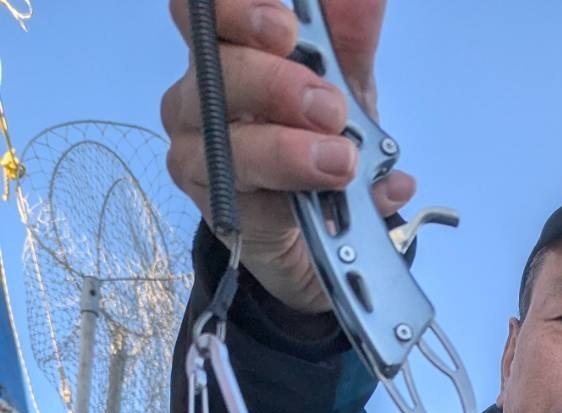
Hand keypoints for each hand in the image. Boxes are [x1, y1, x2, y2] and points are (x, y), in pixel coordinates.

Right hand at [162, 0, 415, 313]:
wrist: (322, 225)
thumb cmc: (317, 136)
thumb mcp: (344, 82)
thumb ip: (349, 36)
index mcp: (226, 49)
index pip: (207, 12)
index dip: (238, 12)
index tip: (288, 29)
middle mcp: (198, 93)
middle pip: (216, 72)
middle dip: (276, 85)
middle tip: (329, 108)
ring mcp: (196, 150)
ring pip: (225, 142)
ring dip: (285, 150)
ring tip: (338, 161)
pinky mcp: (211, 203)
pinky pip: (244, 198)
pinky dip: (292, 198)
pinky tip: (326, 203)